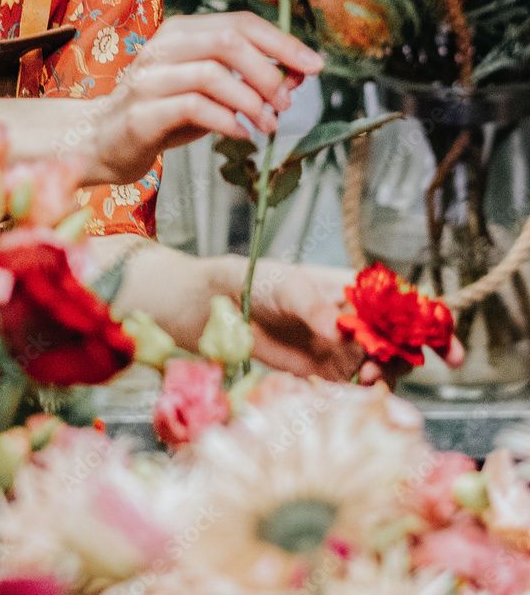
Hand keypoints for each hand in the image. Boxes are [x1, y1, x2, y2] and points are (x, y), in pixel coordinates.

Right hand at [90, 11, 324, 185]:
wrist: (101, 141)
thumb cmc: (160, 114)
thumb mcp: (208, 92)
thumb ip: (245, 79)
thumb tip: (297, 76)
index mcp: (181, 34)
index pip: (239, 23)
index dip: (282, 43)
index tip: (314, 66)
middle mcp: (162, 48)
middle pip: (227, 41)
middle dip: (268, 70)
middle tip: (286, 101)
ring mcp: (148, 80)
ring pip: (212, 73)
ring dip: (251, 100)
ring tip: (267, 123)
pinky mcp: (141, 114)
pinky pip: (193, 108)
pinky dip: (227, 121)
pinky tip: (241, 134)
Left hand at [247, 260, 464, 386]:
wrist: (228, 306)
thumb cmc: (262, 282)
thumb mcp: (289, 287)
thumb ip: (314, 307)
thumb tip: (338, 330)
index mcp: (359, 292)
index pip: (408, 309)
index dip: (434, 329)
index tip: (450, 352)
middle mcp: (361, 322)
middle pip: (403, 345)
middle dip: (405, 360)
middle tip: (380, 369)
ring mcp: (347, 349)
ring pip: (384, 370)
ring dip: (383, 378)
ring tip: (362, 378)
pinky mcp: (328, 373)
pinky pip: (355, 390)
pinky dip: (360, 396)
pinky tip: (351, 396)